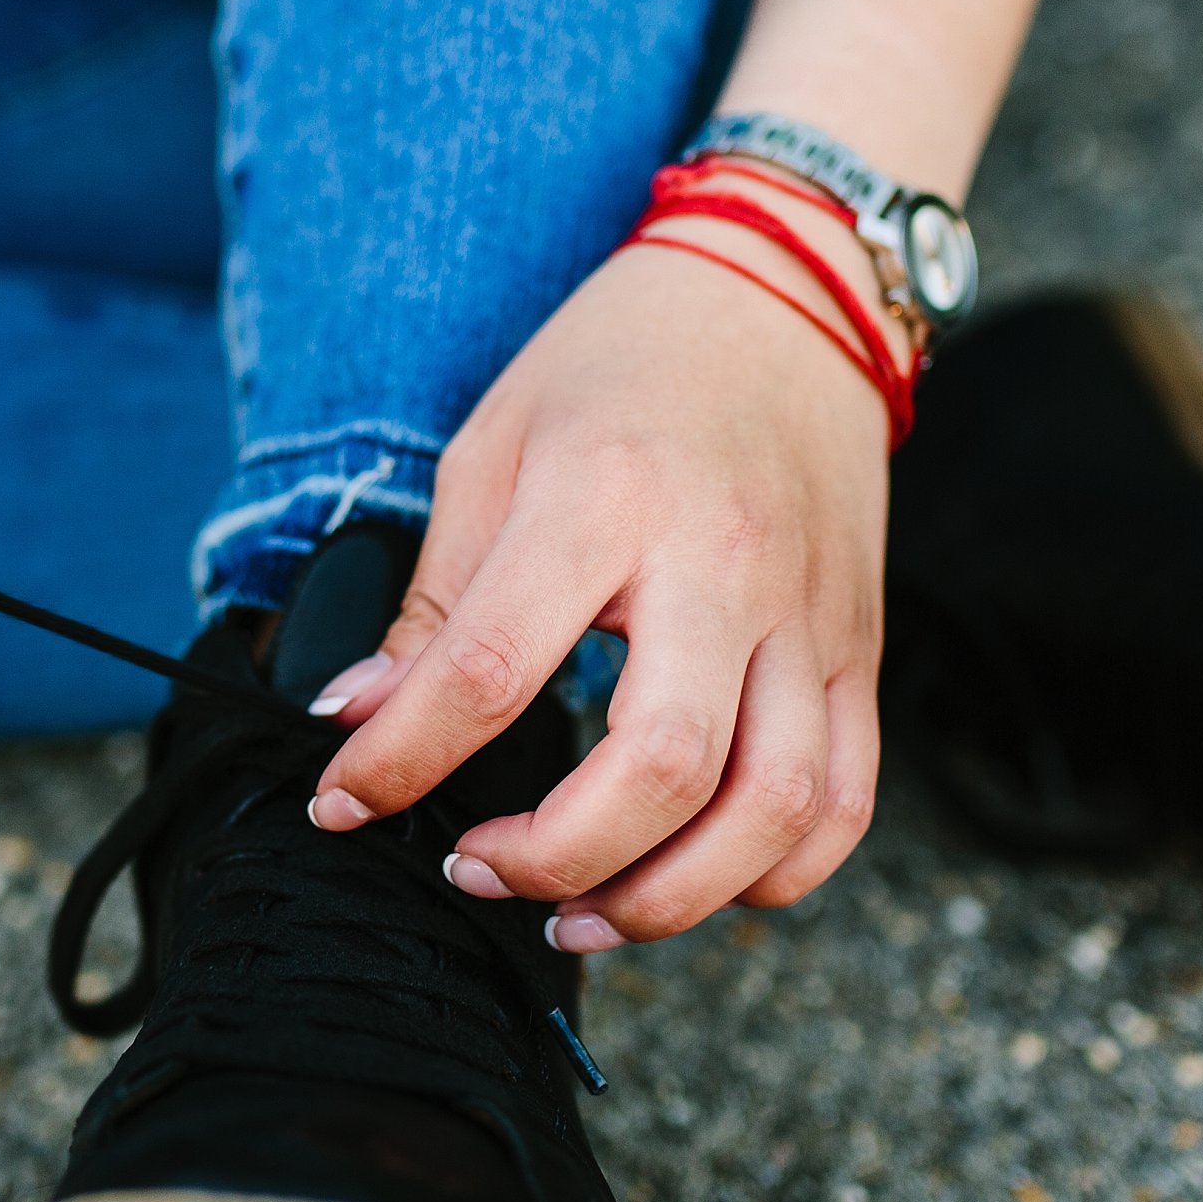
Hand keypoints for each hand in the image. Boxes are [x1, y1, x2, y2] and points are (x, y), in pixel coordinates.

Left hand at [308, 225, 891, 948]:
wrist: (784, 292)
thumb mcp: (493, 450)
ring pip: (774, 810)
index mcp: (607, 499)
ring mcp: (809, 615)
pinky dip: (774, 874)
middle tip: (476, 868)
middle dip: (554, 856)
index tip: (342, 800)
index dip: (401, 759)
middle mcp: (723, 564)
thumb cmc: (619, 366)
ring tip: (577, 909)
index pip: (495, 668)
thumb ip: (433, 602)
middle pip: (663, 768)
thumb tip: (355, 721)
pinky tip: (691, 879)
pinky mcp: (859, 648)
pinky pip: (844, 800)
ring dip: (668, 897)